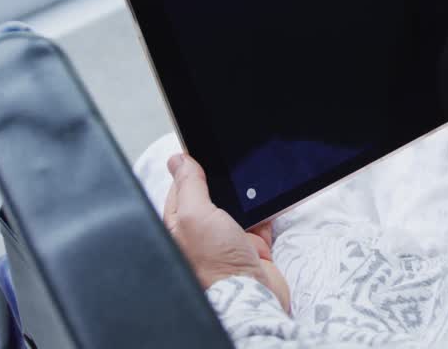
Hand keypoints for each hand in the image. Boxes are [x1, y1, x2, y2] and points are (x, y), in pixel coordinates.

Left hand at [164, 154, 290, 311]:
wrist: (250, 297)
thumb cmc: (216, 265)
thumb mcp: (195, 215)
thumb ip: (189, 186)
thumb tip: (178, 159)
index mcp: (179, 225)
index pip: (181, 187)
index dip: (191, 168)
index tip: (204, 150)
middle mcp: (201, 232)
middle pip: (211, 194)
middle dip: (221, 180)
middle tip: (231, 162)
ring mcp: (227, 240)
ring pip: (237, 205)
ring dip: (246, 194)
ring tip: (252, 178)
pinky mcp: (252, 247)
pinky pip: (261, 220)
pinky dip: (266, 210)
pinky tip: (270, 198)